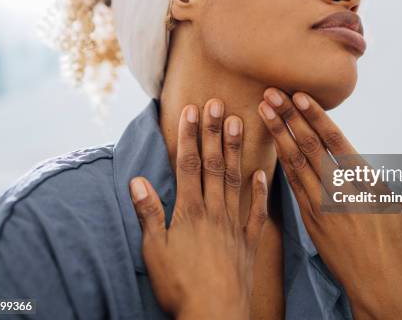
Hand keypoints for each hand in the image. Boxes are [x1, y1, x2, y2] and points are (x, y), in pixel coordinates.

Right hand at [129, 99, 267, 319]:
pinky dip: (259, 191)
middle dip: (215, 132)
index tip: (192, 110)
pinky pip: (257, 211)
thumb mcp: (155, 251)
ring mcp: (235, 225)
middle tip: (219, 103)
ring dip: (236, 151)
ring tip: (241, 123)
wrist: (214, 315)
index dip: (190, 135)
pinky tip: (263, 172)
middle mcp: (214, 211)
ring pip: (236, 179)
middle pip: (214, 165)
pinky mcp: (249, 241)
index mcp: (190, 211)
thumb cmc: (180, 286)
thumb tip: (137, 180)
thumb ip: (149, 213)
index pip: (189, 164)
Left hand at [257, 88, 401, 319]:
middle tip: (270, 93)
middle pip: (309, 148)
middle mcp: (339, 193)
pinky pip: (292, 186)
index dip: (316, 117)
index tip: (299, 96)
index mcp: (365, 185)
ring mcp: (321, 208)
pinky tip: (273, 145)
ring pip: (295, 164)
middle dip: (288, 118)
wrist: (377, 288)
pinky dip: (282, 162)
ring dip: (278, 135)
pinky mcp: (310, 221)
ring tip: (264, 111)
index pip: (336, 143)